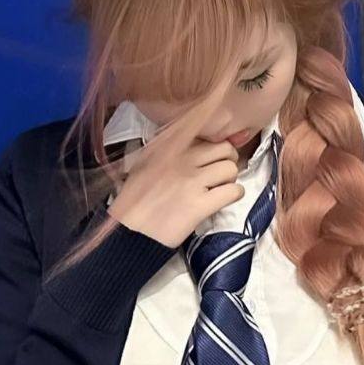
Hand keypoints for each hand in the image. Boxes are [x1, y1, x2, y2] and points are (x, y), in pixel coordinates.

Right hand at [108, 52, 252, 246]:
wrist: (130, 231)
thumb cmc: (135, 199)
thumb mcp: (144, 163)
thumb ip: (164, 149)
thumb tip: (188, 140)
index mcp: (168, 148)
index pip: (205, 133)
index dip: (214, 146)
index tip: (213, 156)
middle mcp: (182, 160)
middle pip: (224, 148)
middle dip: (227, 160)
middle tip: (220, 174)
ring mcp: (192, 182)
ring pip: (231, 169)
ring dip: (230, 179)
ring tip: (220, 188)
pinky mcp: (199, 204)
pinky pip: (233, 191)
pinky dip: (234, 195)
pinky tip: (223, 200)